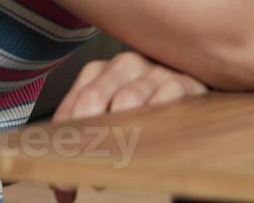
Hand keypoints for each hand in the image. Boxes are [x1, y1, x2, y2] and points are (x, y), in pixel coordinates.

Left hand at [47, 49, 209, 202]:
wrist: (193, 97)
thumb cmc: (147, 110)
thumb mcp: (113, 121)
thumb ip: (86, 145)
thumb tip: (62, 192)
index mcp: (99, 71)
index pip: (72, 105)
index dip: (61, 143)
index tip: (59, 181)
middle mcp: (124, 64)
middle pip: (92, 98)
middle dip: (83, 142)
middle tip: (84, 176)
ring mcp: (154, 70)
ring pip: (127, 99)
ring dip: (117, 138)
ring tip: (114, 168)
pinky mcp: (184, 82)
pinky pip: (164, 100)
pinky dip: (153, 128)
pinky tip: (149, 149)